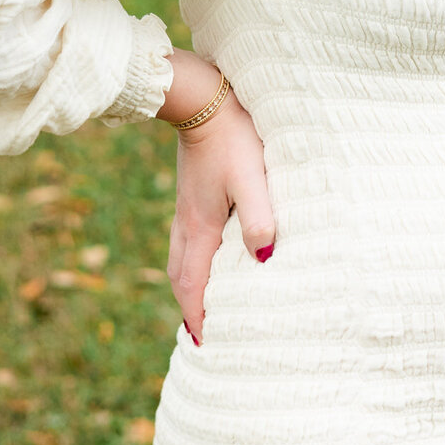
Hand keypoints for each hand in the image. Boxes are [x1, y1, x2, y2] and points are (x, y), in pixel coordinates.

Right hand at [166, 88, 274, 343]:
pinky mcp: (190, 196)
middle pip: (181, 278)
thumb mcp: (251, 177)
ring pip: (180, 260)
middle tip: (204, 337)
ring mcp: (185, 209)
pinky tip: (207, 260)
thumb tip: (264, 260)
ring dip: (190, 287)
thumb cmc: (233, 136)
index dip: (200, 318)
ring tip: (203, 307)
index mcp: (200, 227)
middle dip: (191, 309)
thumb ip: (258, 218)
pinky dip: (192, 264)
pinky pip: (185, 242)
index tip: (208, 346)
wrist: (202, 98)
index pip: (194, 285)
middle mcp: (186, 223)